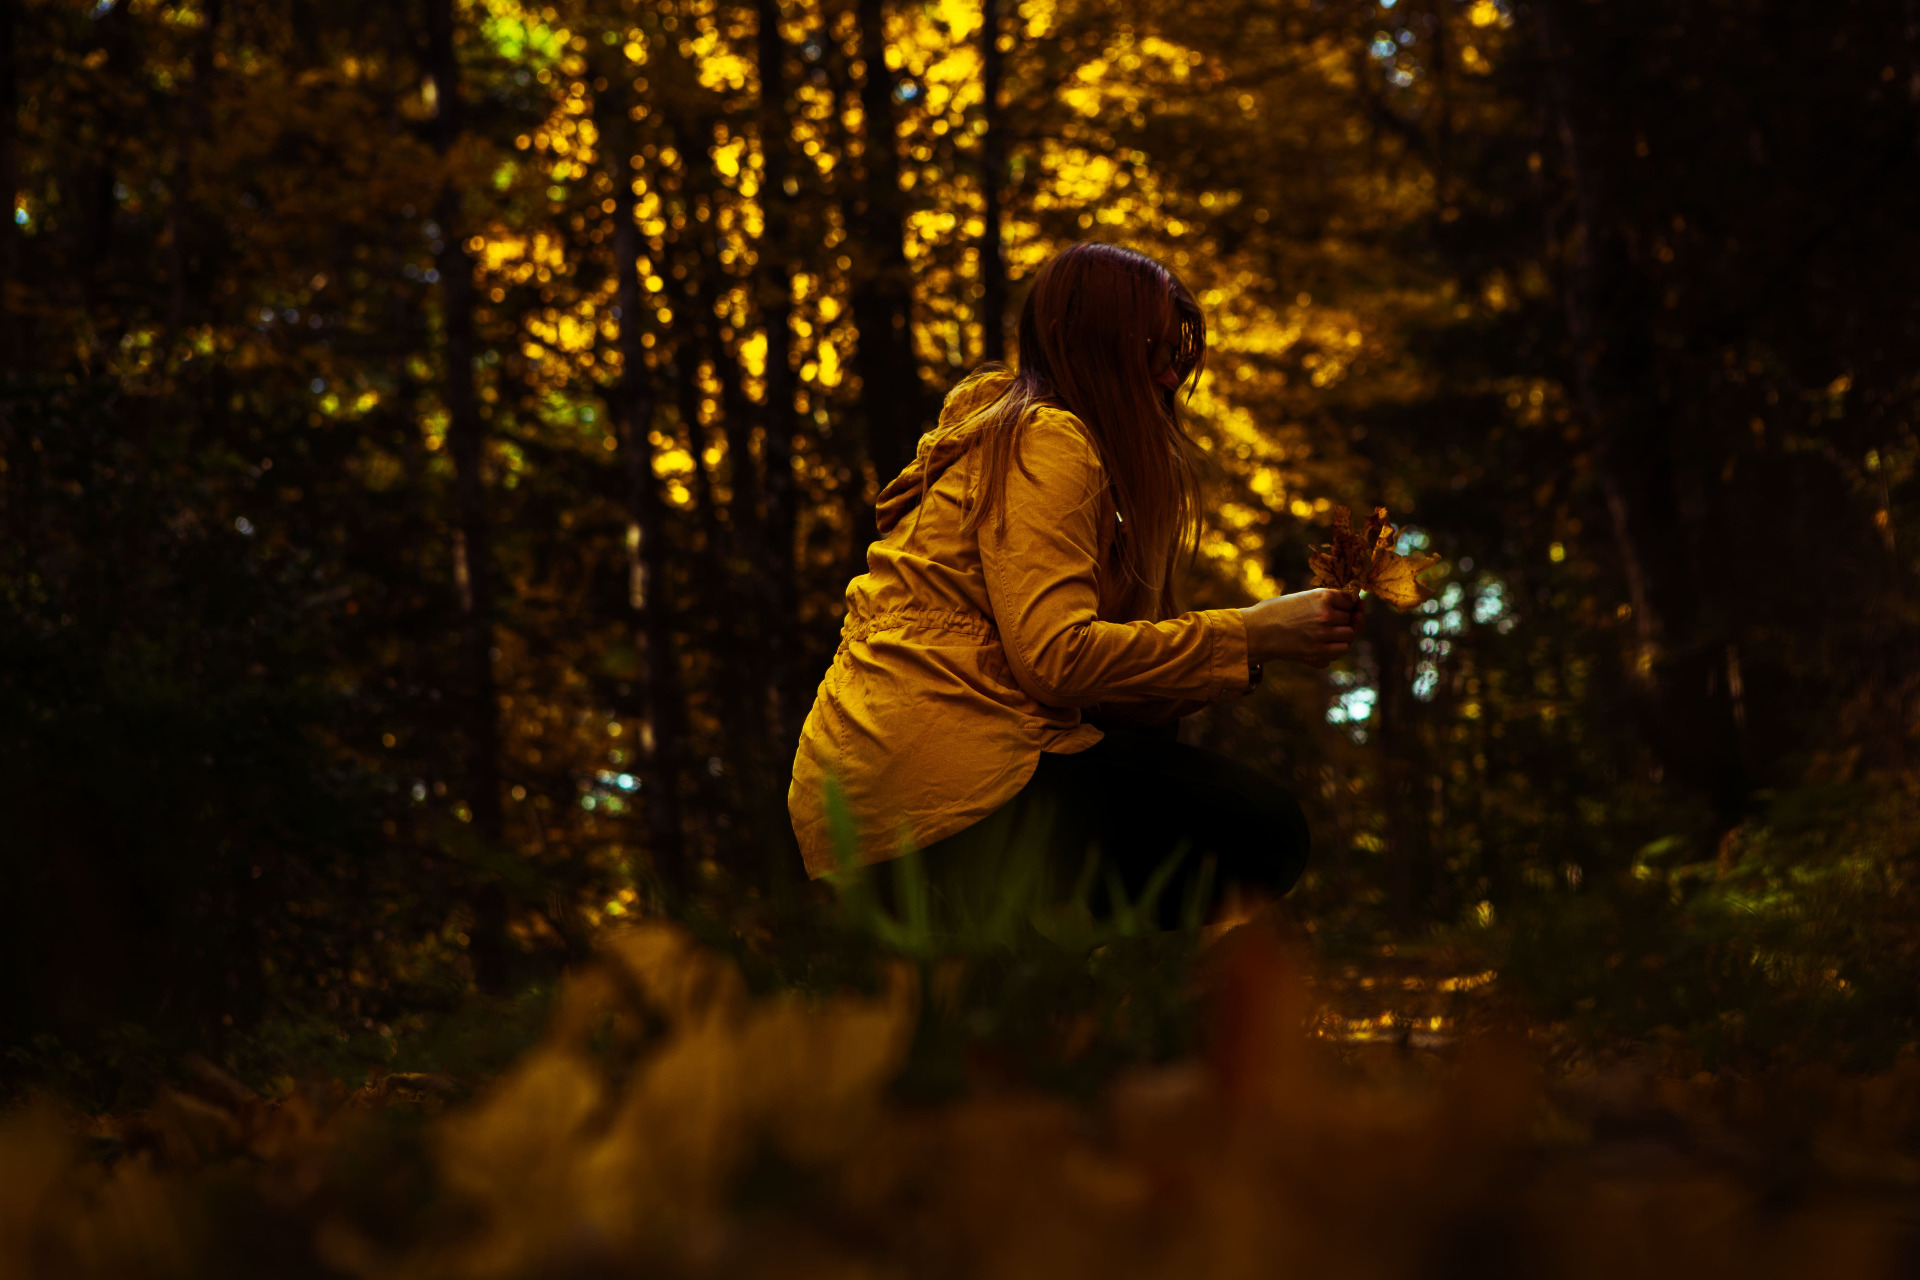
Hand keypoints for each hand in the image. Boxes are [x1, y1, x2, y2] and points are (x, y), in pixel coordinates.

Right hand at [1239, 589, 1363, 668]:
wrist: (1255, 631)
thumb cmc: (1275, 612)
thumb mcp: (1301, 597)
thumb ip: (1324, 601)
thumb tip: (1349, 605)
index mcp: (1322, 596)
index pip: (1350, 599)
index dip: (1350, 603)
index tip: (1349, 605)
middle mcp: (1326, 614)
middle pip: (1351, 617)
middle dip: (1346, 619)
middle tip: (1338, 621)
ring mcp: (1323, 634)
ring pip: (1349, 634)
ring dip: (1344, 634)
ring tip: (1333, 633)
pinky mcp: (1317, 652)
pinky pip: (1341, 649)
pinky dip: (1338, 647)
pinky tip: (1329, 643)